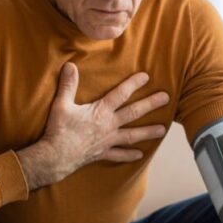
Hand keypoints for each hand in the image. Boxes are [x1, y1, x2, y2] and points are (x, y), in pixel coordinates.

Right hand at [17, 62, 169, 189]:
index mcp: (100, 111)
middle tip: (166, 98)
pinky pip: (119, 155)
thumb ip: (68, 85)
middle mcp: (109, 125)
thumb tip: (70, 65)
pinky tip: (140, 154)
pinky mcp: (102, 153)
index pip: (121, 94)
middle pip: (133, 113)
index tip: (147, 77)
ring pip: (132, 135)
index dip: (134, 84)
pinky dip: (129, 155)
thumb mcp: (61, 104)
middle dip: (151, 104)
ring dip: (148, 132)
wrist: (55, 157)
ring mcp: (108, 141)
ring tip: (163, 130)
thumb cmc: (59, 130)